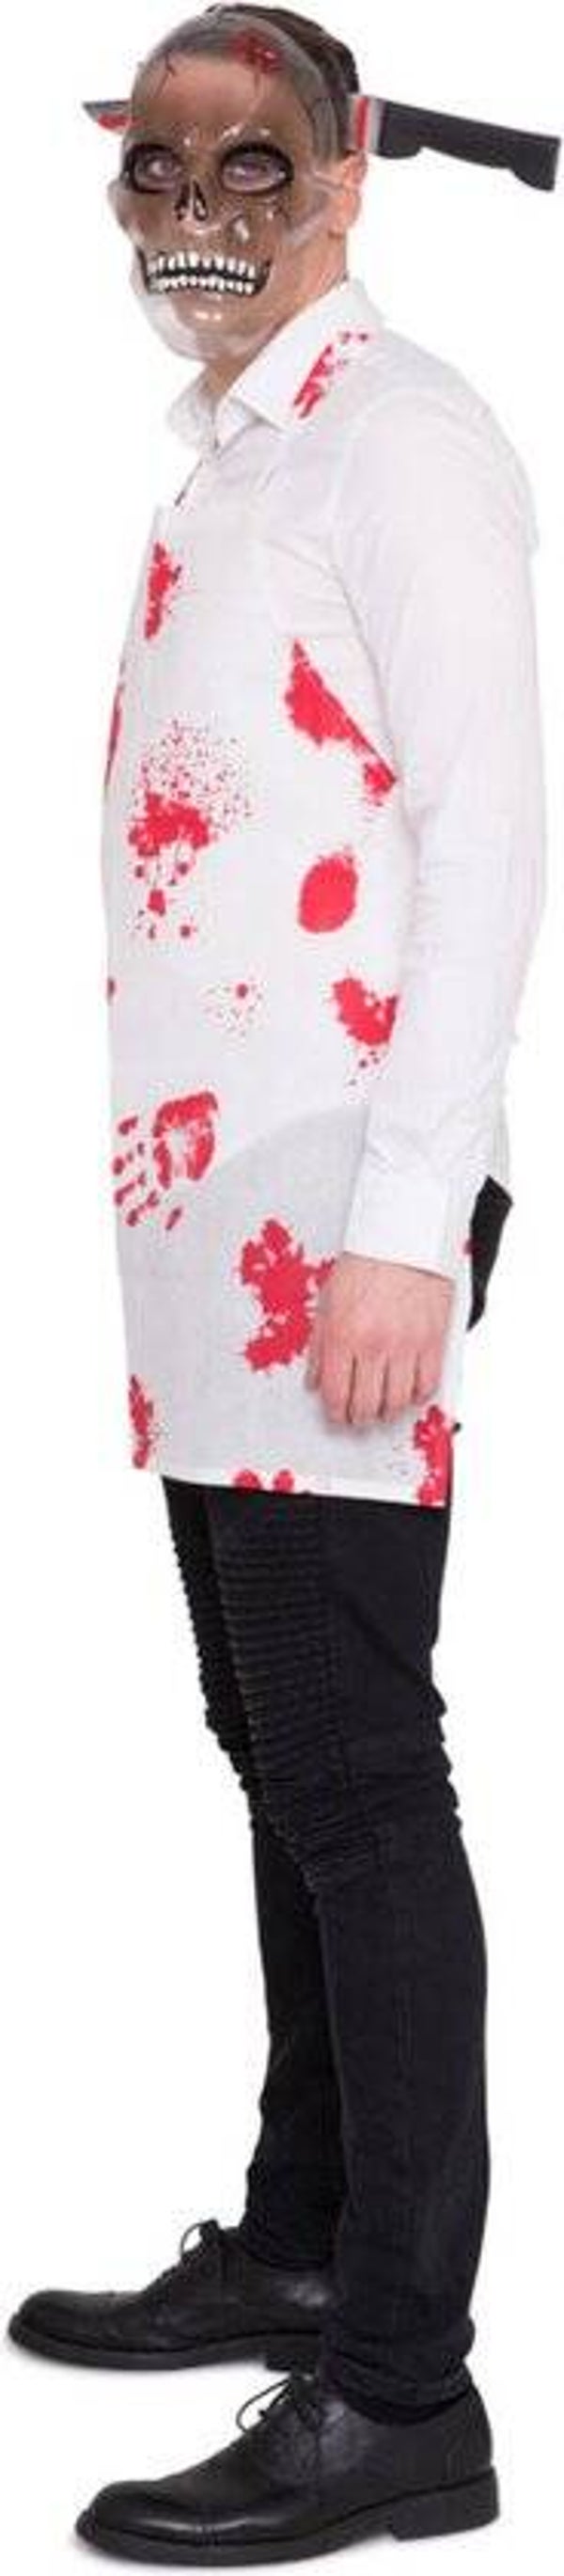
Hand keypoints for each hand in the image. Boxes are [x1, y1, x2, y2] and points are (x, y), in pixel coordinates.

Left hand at [304, 1253, 454, 1427]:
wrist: (403, 1240)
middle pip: (366, 1405)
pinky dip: (416, 1396)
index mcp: (343, 1335)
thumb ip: (318, 1346)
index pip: (336, 1394)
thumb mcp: (328, 1301)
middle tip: (358, 1416)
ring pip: (396, 1402)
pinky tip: (408, 1392)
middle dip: (358, 1418)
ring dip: (386, 1412)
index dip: (335, 1413)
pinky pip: (426, 1385)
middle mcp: (374, 1345)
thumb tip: (314, 1382)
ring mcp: (406, 1345)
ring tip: (382, 1409)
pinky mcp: (433, 1341)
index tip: (337, 1416)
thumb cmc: (365, 1265)